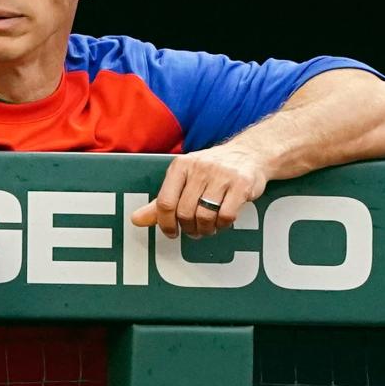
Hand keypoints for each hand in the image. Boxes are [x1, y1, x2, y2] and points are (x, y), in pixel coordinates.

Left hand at [131, 144, 267, 238]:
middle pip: (185, 212)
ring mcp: (221, 175)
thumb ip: (161, 201)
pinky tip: (222, 221)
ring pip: (205, 216)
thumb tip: (136, 220)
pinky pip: (226, 216)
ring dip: (205, 229)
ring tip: (207, 227)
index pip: (165, 202)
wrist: (249, 153)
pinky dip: (223, 225)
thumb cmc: (211, 170)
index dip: (166, 223)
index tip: (171, 232)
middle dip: (188, 228)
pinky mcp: (241, 184)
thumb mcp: (183, 179)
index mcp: (180, 166)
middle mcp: (199, 168)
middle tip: (193, 230)